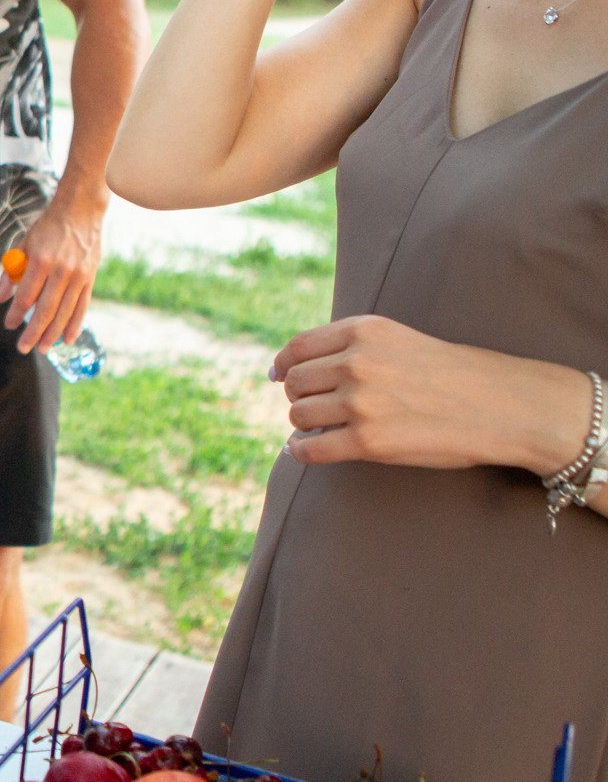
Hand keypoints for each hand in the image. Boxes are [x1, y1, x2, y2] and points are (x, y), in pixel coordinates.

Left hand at [0, 190, 105, 352]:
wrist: (80, 211)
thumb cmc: (47, 228)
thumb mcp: (23, 245)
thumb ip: (9, 274)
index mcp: (41, 260)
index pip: (26, 295)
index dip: (15, 313)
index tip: (8, 325)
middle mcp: (61, 270)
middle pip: (45, 309)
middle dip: (33, 332)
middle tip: (23, 347)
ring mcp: (78, 275)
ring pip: (64, 312)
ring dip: (52, 333)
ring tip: (42, 348)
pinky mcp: (90, 278)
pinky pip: (82, 307)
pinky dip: (74, 324)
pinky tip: (67, 338)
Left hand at [274, 315, 591, 472]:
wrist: (502, 406)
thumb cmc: (451, 374)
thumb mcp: (397, 340)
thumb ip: (350, 347)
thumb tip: (288, 368)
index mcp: (364, 331)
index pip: (299, 347)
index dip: (284, 364)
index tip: (279, 376)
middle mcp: (357, 362)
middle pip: (295, 382)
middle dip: (299, 396)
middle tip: (313, 407)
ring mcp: (360, 402)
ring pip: (299, 414)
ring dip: (304, 423)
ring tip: (321, 427)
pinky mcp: (368, 441)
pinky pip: (309, 448)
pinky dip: (300, 450)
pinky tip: (305, 449)